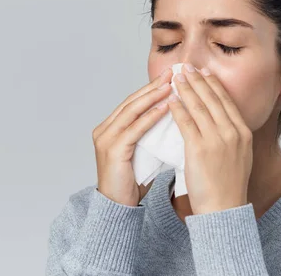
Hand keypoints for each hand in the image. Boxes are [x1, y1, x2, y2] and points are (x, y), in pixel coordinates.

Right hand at [92, 68, 172, 206]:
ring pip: (132, 111)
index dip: (151, 88)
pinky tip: (166, 107)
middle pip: (132, 101)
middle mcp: (105, 130)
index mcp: (110, 128)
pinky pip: (135, 128)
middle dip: (153, 86)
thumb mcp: (143, 152)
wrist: (118, 207)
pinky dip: (151, 116)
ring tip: (171, 85)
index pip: (133, 102)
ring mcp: (106, 139)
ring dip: (153, 96)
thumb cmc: (132, 182)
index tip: (170, 76)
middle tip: (172, 72)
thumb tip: (175, 118)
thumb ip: (151, 135)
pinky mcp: (113, 150)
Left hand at [167, 63, 253, 214]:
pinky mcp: (199, 149)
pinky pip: (186, 122)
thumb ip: (232, 136)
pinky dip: (177, 108)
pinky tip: (170, 100)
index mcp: (243, 132)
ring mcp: (217, 139)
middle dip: (198, 80)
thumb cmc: (228, 185)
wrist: (223, 208)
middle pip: (212, 98)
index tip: (204, 72)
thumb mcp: (240, 155)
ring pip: (198, 106)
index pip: (226, 101)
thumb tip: (221, 120)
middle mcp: (232, 132)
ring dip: (185, 89)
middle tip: (186, 67)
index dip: (213, 84)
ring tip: (175, 78)